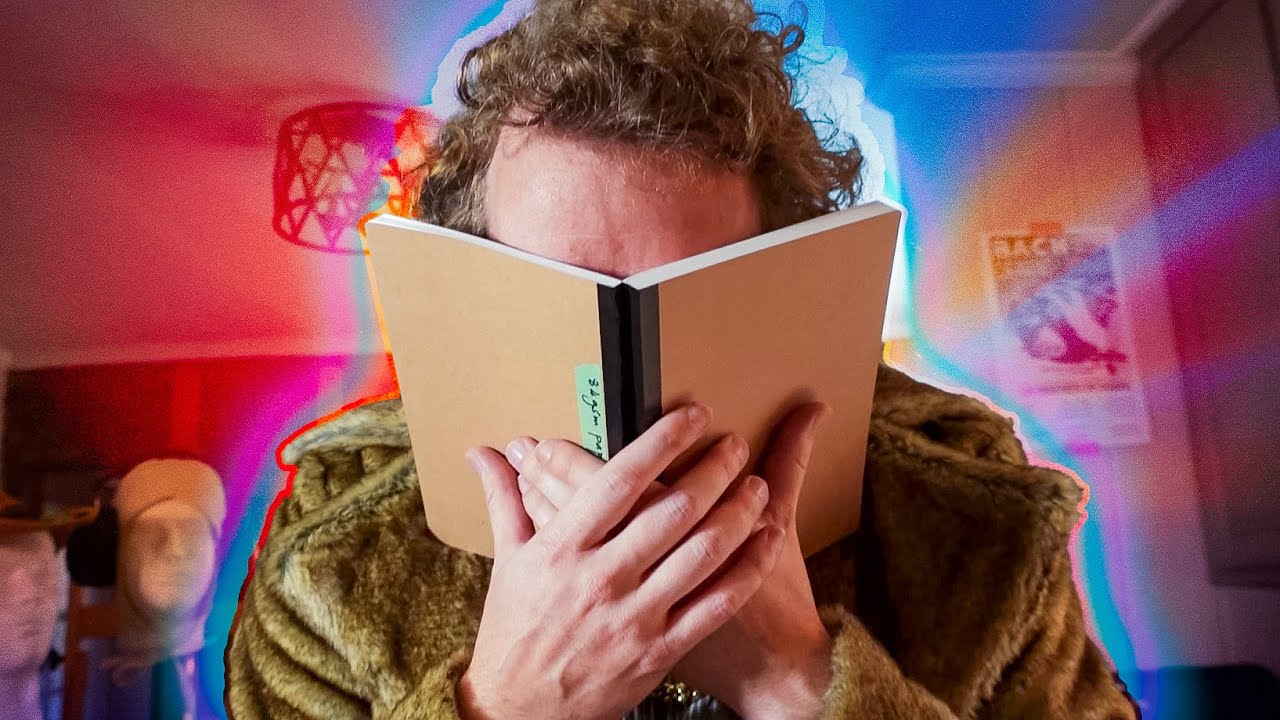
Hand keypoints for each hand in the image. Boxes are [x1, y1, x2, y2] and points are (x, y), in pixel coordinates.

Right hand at [459, 403, 785, 719]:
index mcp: (561, 549)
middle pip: (671, 511)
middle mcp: (600, 579)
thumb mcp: (507, 561)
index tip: (692, 415)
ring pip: (702, 554)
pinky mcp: (659, 652)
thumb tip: (484, 451)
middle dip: (713, 470)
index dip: (661, 443)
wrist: (518, 712)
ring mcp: (634, 618)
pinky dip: (747, 569)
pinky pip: (715, 605)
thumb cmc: (514, 632)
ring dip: (738, 513)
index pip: (618, 481)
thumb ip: (505, 498)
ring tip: (756, 484)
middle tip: (734, 445)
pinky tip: (765, 541)